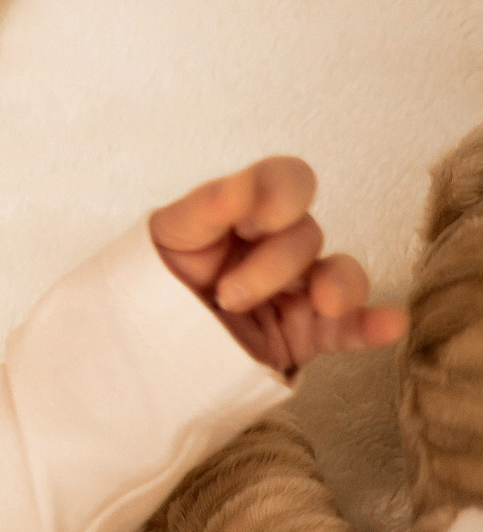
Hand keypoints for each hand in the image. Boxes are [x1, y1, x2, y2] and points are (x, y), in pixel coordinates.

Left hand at [150, 157, 406, 375]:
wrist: (141, 349)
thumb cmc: (150, 282)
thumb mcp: (167, 238)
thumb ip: (206, 208)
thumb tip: (243, 184)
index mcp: (245, 214)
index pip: (288, 182)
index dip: (282, 196)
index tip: (251, 224)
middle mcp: (276, 248)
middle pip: (307, 235)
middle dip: (271, 265)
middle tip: (226, 295)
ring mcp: (297, 293)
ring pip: (340, 277)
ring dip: (335, 288)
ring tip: (319, 306)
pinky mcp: (307, 335)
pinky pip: (351, 328)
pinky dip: (374, 325)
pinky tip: (390, 323)